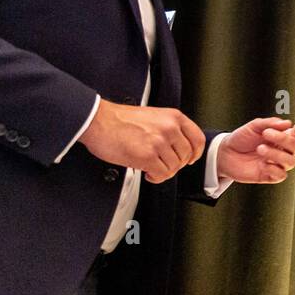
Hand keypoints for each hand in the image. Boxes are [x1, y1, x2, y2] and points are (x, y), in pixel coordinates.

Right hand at [79, 98, 205, 183]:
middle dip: (174, 165)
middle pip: (185, 156)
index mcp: (173, 117)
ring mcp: (159, 142)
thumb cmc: (119, 120)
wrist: (96, 120)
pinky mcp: (146, 156)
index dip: (195, 153)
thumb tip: (178, 148)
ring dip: (163, 172)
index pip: (197, 139)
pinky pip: (162, 174)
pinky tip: (146, 173)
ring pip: (174, 167)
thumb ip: (169, 129)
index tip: (190, 159)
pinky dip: (156, 178)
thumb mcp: (153, 116)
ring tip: (150, 168)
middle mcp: (169, 128)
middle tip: (162, 165)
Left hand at [217, 117, 294, 183]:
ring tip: (260, 149)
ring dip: (276, 154)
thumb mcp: (254, 126)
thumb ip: (270, 123)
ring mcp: (277, 163)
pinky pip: (281, 174)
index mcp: (282, 137)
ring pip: (291, 162)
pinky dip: (273, 168)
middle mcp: (283, 150)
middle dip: (283, 139)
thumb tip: (287, 123)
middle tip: (266, 134)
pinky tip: (262, 164)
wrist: (225, 153)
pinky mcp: (270, 175)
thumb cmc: (241, 139)